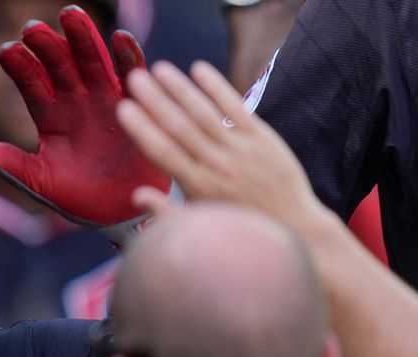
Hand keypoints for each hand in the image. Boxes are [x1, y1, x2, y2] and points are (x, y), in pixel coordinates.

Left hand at [0, 7, 168, 226]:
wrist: (117, 213)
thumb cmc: (77, 197)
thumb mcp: (41, 183)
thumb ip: (13, 166)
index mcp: (49, 116)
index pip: (31, 84)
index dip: (19, 67)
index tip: (5, 50)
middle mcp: (75, 101)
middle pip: (59, 65)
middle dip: (47, 46)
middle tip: (32, 28)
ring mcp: (105, 99)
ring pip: (92, 61)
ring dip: (83, 38)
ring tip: (71, 15)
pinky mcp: (134, 105)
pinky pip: (131, 75)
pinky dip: (128, 56)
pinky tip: (119, 37)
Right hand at [115, 59, 328, 233]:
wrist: (293, 226)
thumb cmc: (240, 226)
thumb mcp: (201, 225)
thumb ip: (166, 212)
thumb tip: (137, 196)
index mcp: (197, 187)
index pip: (162, 152)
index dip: (141, 128)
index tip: (124, 109)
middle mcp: (217, 166)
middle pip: (179, 126)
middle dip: (154, 100)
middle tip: (134, 78)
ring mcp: (240, 150)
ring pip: (203, 113)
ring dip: (179, 89)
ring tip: (159, 68)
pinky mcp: (262, 139)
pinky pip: (236, 108)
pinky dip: (217, 87)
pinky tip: (199, 69)